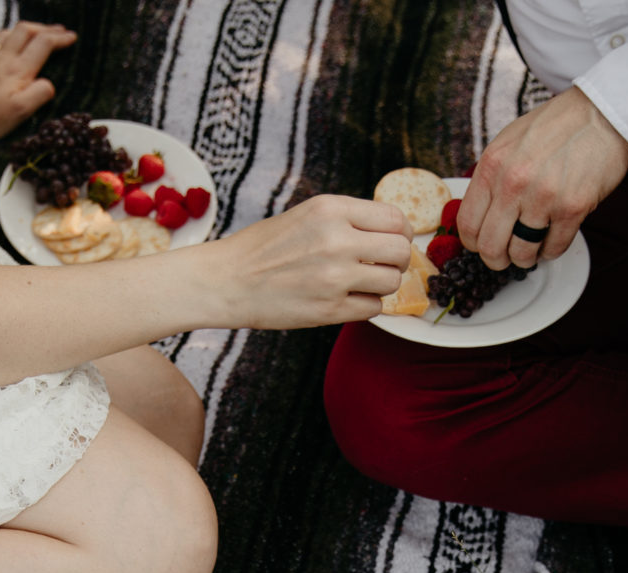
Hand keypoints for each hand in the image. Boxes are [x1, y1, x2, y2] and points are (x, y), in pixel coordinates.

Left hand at [0, 22, 76, 144]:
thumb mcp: (20, 113)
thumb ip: (39, 94)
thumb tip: (49, 84)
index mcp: (19, 70)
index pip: (44, 44)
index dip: (60, 38)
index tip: (72, 38)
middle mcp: (3, 59)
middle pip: (27, 31)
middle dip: (46, 29)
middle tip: (59, 32)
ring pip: (7, 33)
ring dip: (24, 30)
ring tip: (33, 34)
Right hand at [204, 196, 412, 329]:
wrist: (226, 281)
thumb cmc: (265, 248)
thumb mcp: (308, 215)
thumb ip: (349, 220)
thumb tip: (395, 232)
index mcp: (331, 209)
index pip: (395, 218)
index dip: (401, 233)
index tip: (392, 241)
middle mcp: (337, 239)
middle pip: (401, 251)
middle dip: (397, 260)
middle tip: (382, 265)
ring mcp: (334, 276)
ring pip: (392, 282)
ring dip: (382, 285)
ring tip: (360, 283)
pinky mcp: (329, 309)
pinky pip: (373, 308)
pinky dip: (365, 305)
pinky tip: (345, 299)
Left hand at [459, 86, 627, 269]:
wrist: (600, 114)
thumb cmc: (555, 128)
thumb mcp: (508, 144)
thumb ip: (491, 178)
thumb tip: (479, 214)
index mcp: (492, 166)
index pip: (467, 224)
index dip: (474, 243)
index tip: (483, 245)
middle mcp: (513, 183)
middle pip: (491, 247)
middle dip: (497, 260)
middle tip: (506, 257)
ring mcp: (543, 197)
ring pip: (522, 253)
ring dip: (526, 258)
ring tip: (532, 248)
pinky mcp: (573, 207)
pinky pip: (554, 248)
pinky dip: (551, 250)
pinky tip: (553, 238)